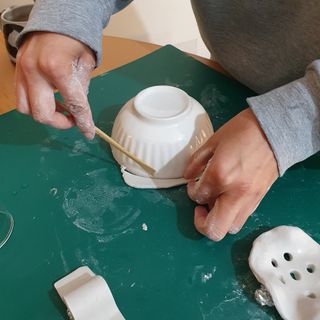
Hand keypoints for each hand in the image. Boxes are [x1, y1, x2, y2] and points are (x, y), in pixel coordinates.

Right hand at [15, 32, 95, 138]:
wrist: (56, 19)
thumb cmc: (75, 41)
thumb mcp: (86, 65)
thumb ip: (81, 90)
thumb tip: (79, 111)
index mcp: (57, 68)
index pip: (72, 104)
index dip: (83, 122)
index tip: (88, 132)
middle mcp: (35, 71)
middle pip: (42, 113)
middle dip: (60, 123)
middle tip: (72, 120)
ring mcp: (22, 71)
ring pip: (26, 109)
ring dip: (45, 114)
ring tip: (60, 108)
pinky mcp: (17, 71)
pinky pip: (21, 97)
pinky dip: (35, 104)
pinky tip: (49, 99)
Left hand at [184, 108, 278, 240]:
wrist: (274, 130)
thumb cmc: (241, 131)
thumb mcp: (213, 142)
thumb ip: (196, 162)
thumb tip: (188, 177)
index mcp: (220, 175)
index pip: (198, 197)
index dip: (191, 191)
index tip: (194, 183)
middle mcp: (234, 193)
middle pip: (214, 229)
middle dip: (201, 223)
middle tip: (199, 209)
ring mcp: (249, 199)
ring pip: (230, 228)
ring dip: (218, 220)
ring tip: (214, 202)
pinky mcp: (259, 200)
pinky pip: (243, 218)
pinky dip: (231, 214)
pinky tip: (227, 199)